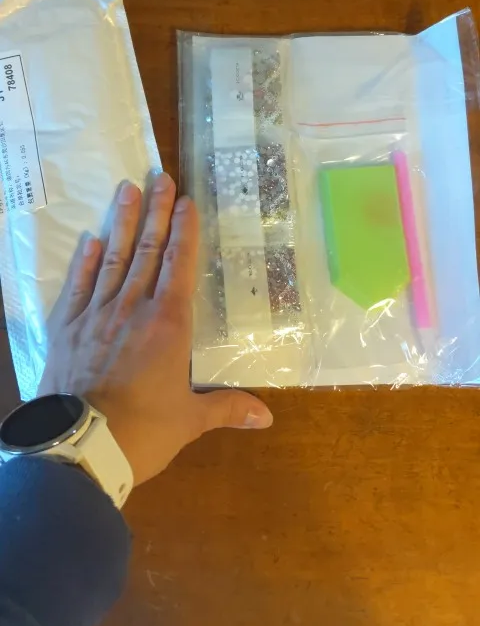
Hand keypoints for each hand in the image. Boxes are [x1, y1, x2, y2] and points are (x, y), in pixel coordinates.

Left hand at [39, 174, 272, 484]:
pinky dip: (86, 260)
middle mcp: (133, 308)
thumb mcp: (189, 421)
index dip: (184, 231)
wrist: (79, 447)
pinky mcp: (67, 327)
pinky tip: (91, 238)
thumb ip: (226, 409)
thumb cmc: (142, 432)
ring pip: (113, 258)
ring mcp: (96, 314)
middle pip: (147, 250)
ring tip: (126, 189)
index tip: (185, 201)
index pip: (179, 265)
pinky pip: (79, 285)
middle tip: (159, 177)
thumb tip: (267, 417)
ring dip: (122, 222)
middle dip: (155, 212)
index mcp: (168, 324)